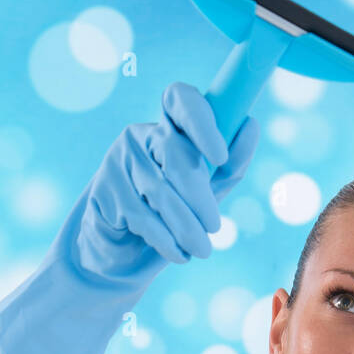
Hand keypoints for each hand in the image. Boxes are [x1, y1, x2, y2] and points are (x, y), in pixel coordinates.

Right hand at [76, 81, 259, 276]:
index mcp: (170, 126)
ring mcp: (119, 161)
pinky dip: (165, 239)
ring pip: (160, 190)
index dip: (202, 122)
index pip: (182, 99)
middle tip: (215, 226)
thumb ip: (230, 166)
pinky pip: (141, 215)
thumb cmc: (173, 215)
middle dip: (199, 196)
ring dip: (187, 226)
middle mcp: (141, 136)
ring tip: (202, 249)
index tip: (220, 157)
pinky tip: (178, 253)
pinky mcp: (102, 191)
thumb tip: (250, 124)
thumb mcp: (207, 192)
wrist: (126, 252)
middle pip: (175, 153)